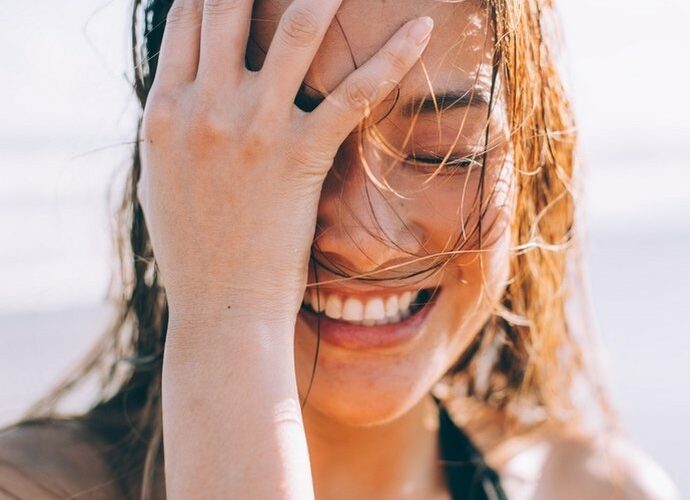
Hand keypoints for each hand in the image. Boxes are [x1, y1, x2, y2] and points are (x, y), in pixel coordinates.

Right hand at [138, 0, 433, 325]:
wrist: (220, 307)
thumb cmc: (194, 248)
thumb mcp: (162, 177)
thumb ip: (174, 121)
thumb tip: (187, 84)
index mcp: (165, 110)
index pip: (188, 15)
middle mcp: (204, 107)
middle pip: (230, 4)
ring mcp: (253, 129)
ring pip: (293, 30)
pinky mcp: (300, 157)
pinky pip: (353, 93)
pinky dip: (390, 55)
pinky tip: (420, 26)